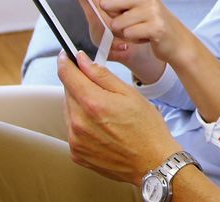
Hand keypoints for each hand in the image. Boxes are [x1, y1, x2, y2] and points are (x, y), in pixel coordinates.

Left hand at [58, 51, 181, 184]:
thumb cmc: (147, 128)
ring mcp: (75, 140)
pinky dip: (83, 124)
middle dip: (80, 85)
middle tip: (102, 90)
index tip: (67, 56)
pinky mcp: (76, 153)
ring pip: (69, 111)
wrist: (152, 163)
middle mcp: (79, 123)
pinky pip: (72, 130)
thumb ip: (102, 75)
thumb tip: (82, 60)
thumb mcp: (130, 94)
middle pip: (68, 92)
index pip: (67, 75)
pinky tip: (103, 127)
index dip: (66, 62)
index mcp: (93, 104)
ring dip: (81, 105)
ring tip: (106, 112)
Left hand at [67, 0, 164, 82]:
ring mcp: (151, 8)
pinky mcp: (155, 26)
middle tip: (126, 21)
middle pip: (105, 2)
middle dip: (109, 16)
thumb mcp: (132, 6)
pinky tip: (144, 38)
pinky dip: (132, 40)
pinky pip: (127, 35)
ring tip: (136, 30)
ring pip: (115, 23)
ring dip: (121, 32)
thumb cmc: (149, 23)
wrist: (177, 41)